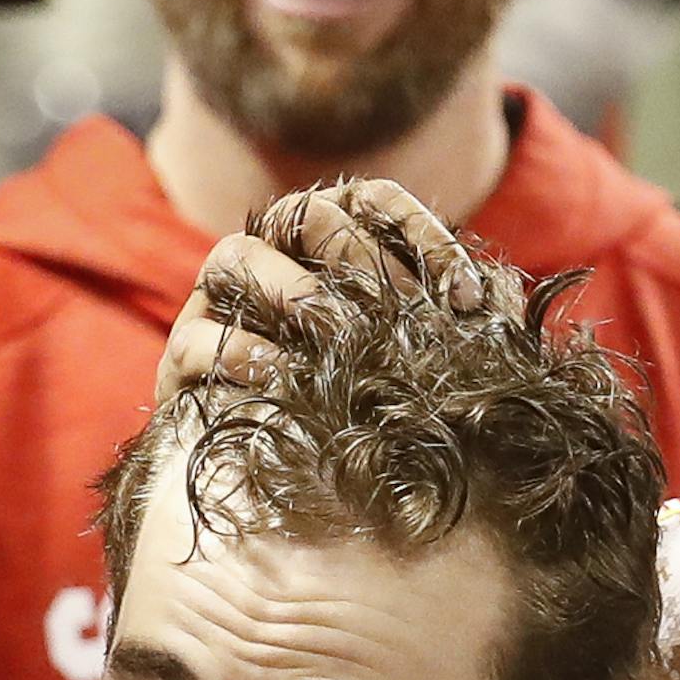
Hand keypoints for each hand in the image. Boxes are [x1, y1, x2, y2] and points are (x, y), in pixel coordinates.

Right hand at [154, 178, 481, 405]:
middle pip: (305, 215)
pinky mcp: (182, 356)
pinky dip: (242, 351)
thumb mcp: (406, 365)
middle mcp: (270, 254)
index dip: (423, 236)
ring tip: (334, 333)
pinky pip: (200, 336)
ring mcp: (218, 301)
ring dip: (292, 290)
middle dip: (356, 257)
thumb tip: (498, 307)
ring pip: (238, 256)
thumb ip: (448, 329)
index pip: (374, 201)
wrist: (262, 478)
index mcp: (328, 241)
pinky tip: (283, 377)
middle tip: (398, 311)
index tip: (467, 299)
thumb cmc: (350, 411)